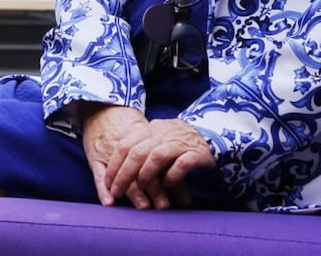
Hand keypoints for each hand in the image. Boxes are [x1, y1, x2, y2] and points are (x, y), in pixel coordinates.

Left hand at [81, 107, 214, 209]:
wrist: (212, 133)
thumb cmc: (179, 140)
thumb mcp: (157, 137)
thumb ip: (141, 147)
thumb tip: (118, 167)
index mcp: (150, 129)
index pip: (125, 145)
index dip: (114, 165)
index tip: (108, 184)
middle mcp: (163, 133)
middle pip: (137, 152)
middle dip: (124, 174)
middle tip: (117, 192)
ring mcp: (180, 142)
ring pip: (157, 156)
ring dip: (146, 175)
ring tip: (141, 189)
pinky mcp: (197, 153)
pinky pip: (181, 164)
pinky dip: (172, 176)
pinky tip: (167, 185)